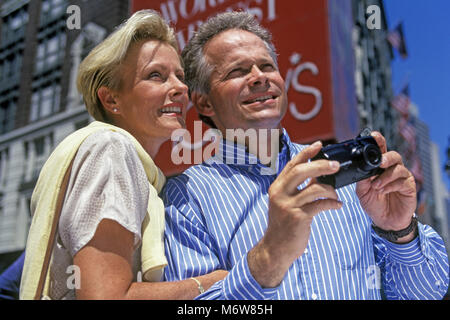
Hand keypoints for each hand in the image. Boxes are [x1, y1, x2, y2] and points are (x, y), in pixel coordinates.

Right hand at [248, 141, 341, 287]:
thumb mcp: (285, 202)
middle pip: (301, 171)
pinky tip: (338, 205)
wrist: (276, 248)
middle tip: (335, 165)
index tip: (319, 145)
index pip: (292, 165)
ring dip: (330, 189)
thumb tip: (316, 173)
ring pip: (314, 188)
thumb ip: (297, 188)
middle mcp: (280, 193)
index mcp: (277, 187)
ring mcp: (288, 205)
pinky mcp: (298, 217)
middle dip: (321, 165)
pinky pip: (320, 205)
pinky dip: (332, 203)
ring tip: (336, 194)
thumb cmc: (284, 225)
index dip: (306, 153)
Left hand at [356, 132, 416, 232]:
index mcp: (379, 167)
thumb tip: (359, 168)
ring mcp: (402, 177)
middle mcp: (392, 169)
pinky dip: (390, 185)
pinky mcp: (409, 187)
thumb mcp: (362, 191)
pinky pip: (402, 181)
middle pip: (394, 155)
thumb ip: (361, 179)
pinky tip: (383, 191)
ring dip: (385, 176)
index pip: (381, 150)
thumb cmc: (374, 203)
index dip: (379, 141)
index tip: (374, 136)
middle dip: (386, 157)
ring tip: (375, 186)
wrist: (384, 222)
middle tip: (379, 163)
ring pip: (398, 168)